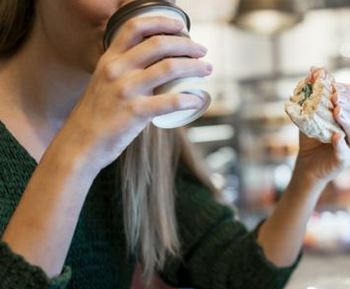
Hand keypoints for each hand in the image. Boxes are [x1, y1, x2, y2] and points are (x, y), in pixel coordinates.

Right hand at [55, 16, 211, 172]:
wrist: (80, 143)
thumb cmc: (98, 114)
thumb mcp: (104, 82)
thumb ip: (124, 69)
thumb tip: (155, 63)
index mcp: (110, 59)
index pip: (134, 27)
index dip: (161, 22)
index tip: (181, 26)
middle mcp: (117, 70)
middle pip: (158, 44)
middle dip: (187, 44)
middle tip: (202, 50)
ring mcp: (125, 90)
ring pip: (169, 68)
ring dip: (195, 66)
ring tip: (207, 69)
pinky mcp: (135, 112)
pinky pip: (171, 101)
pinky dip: (190, 99)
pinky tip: (198, 99)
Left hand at [294, 83, 349, 184]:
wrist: (308, 160)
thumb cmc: (315, 133)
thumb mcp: (313, 109)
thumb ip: (315, 90)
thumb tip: (315, 69)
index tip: (334, 87)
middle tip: (335, 97)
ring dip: (348, 120)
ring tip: (337, 112)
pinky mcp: (347, 160)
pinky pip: (346, 151)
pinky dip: (341, 144)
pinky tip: (335, 137)